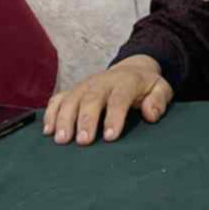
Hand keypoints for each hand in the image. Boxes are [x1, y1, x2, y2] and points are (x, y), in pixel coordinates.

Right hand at [44, 55, 172, 144]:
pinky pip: (58, 99)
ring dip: (64, 119)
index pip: (119, 98)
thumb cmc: (145, 85)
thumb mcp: (160, 88)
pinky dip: (50, 113)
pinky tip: (48, 130)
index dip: (114, 117)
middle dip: (86, 120)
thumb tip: (151, 114)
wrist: (130, 69)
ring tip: (62, 140)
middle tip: (83, 141)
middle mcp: (102, 82)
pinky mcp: (73, 90)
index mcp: (125, 81)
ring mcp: (84, 85)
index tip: (110, 136)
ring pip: (71, 99)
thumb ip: (158, 100)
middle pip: (91, 98)